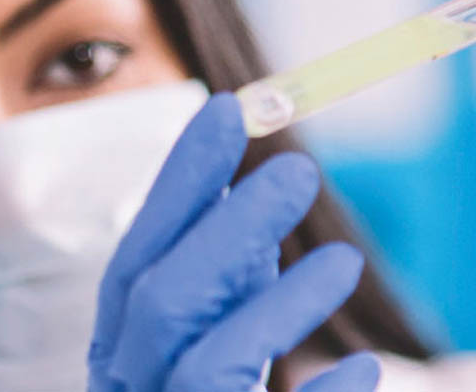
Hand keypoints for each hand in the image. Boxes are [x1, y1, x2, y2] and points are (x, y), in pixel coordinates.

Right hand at [87, 93, 380, 391]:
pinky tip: (360, 367)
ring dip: (275, 308)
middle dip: (225, 231)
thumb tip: (233, 197)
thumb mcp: (191, 345)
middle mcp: (127, 389)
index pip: (132, 258)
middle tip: (296, 170)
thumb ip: (211, 285)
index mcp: (114, 354)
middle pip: (158, 304)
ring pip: (205, 367)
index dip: (177, 183)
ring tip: (344, 261)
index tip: (226, 111)